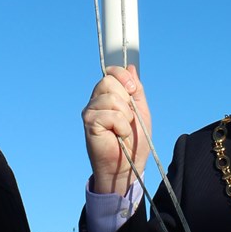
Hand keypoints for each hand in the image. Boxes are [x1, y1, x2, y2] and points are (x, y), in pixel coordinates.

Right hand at [82, 66, 150, 195]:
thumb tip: (130, 67)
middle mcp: (96, 101)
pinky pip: (110, 114)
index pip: (111, 72)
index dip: (123, 77)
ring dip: (125, 116)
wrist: (129, 164)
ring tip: (123, 130)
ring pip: (111, 98)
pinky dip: (121, 126)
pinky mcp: (89, 123)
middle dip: (126, 99)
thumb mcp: (140, 110)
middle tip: (128, 117)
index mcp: (108, 96)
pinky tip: (118, 135)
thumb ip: (136, 90)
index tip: (133, 90)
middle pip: (109, 81)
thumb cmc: (134, 141)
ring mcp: (91, 111)